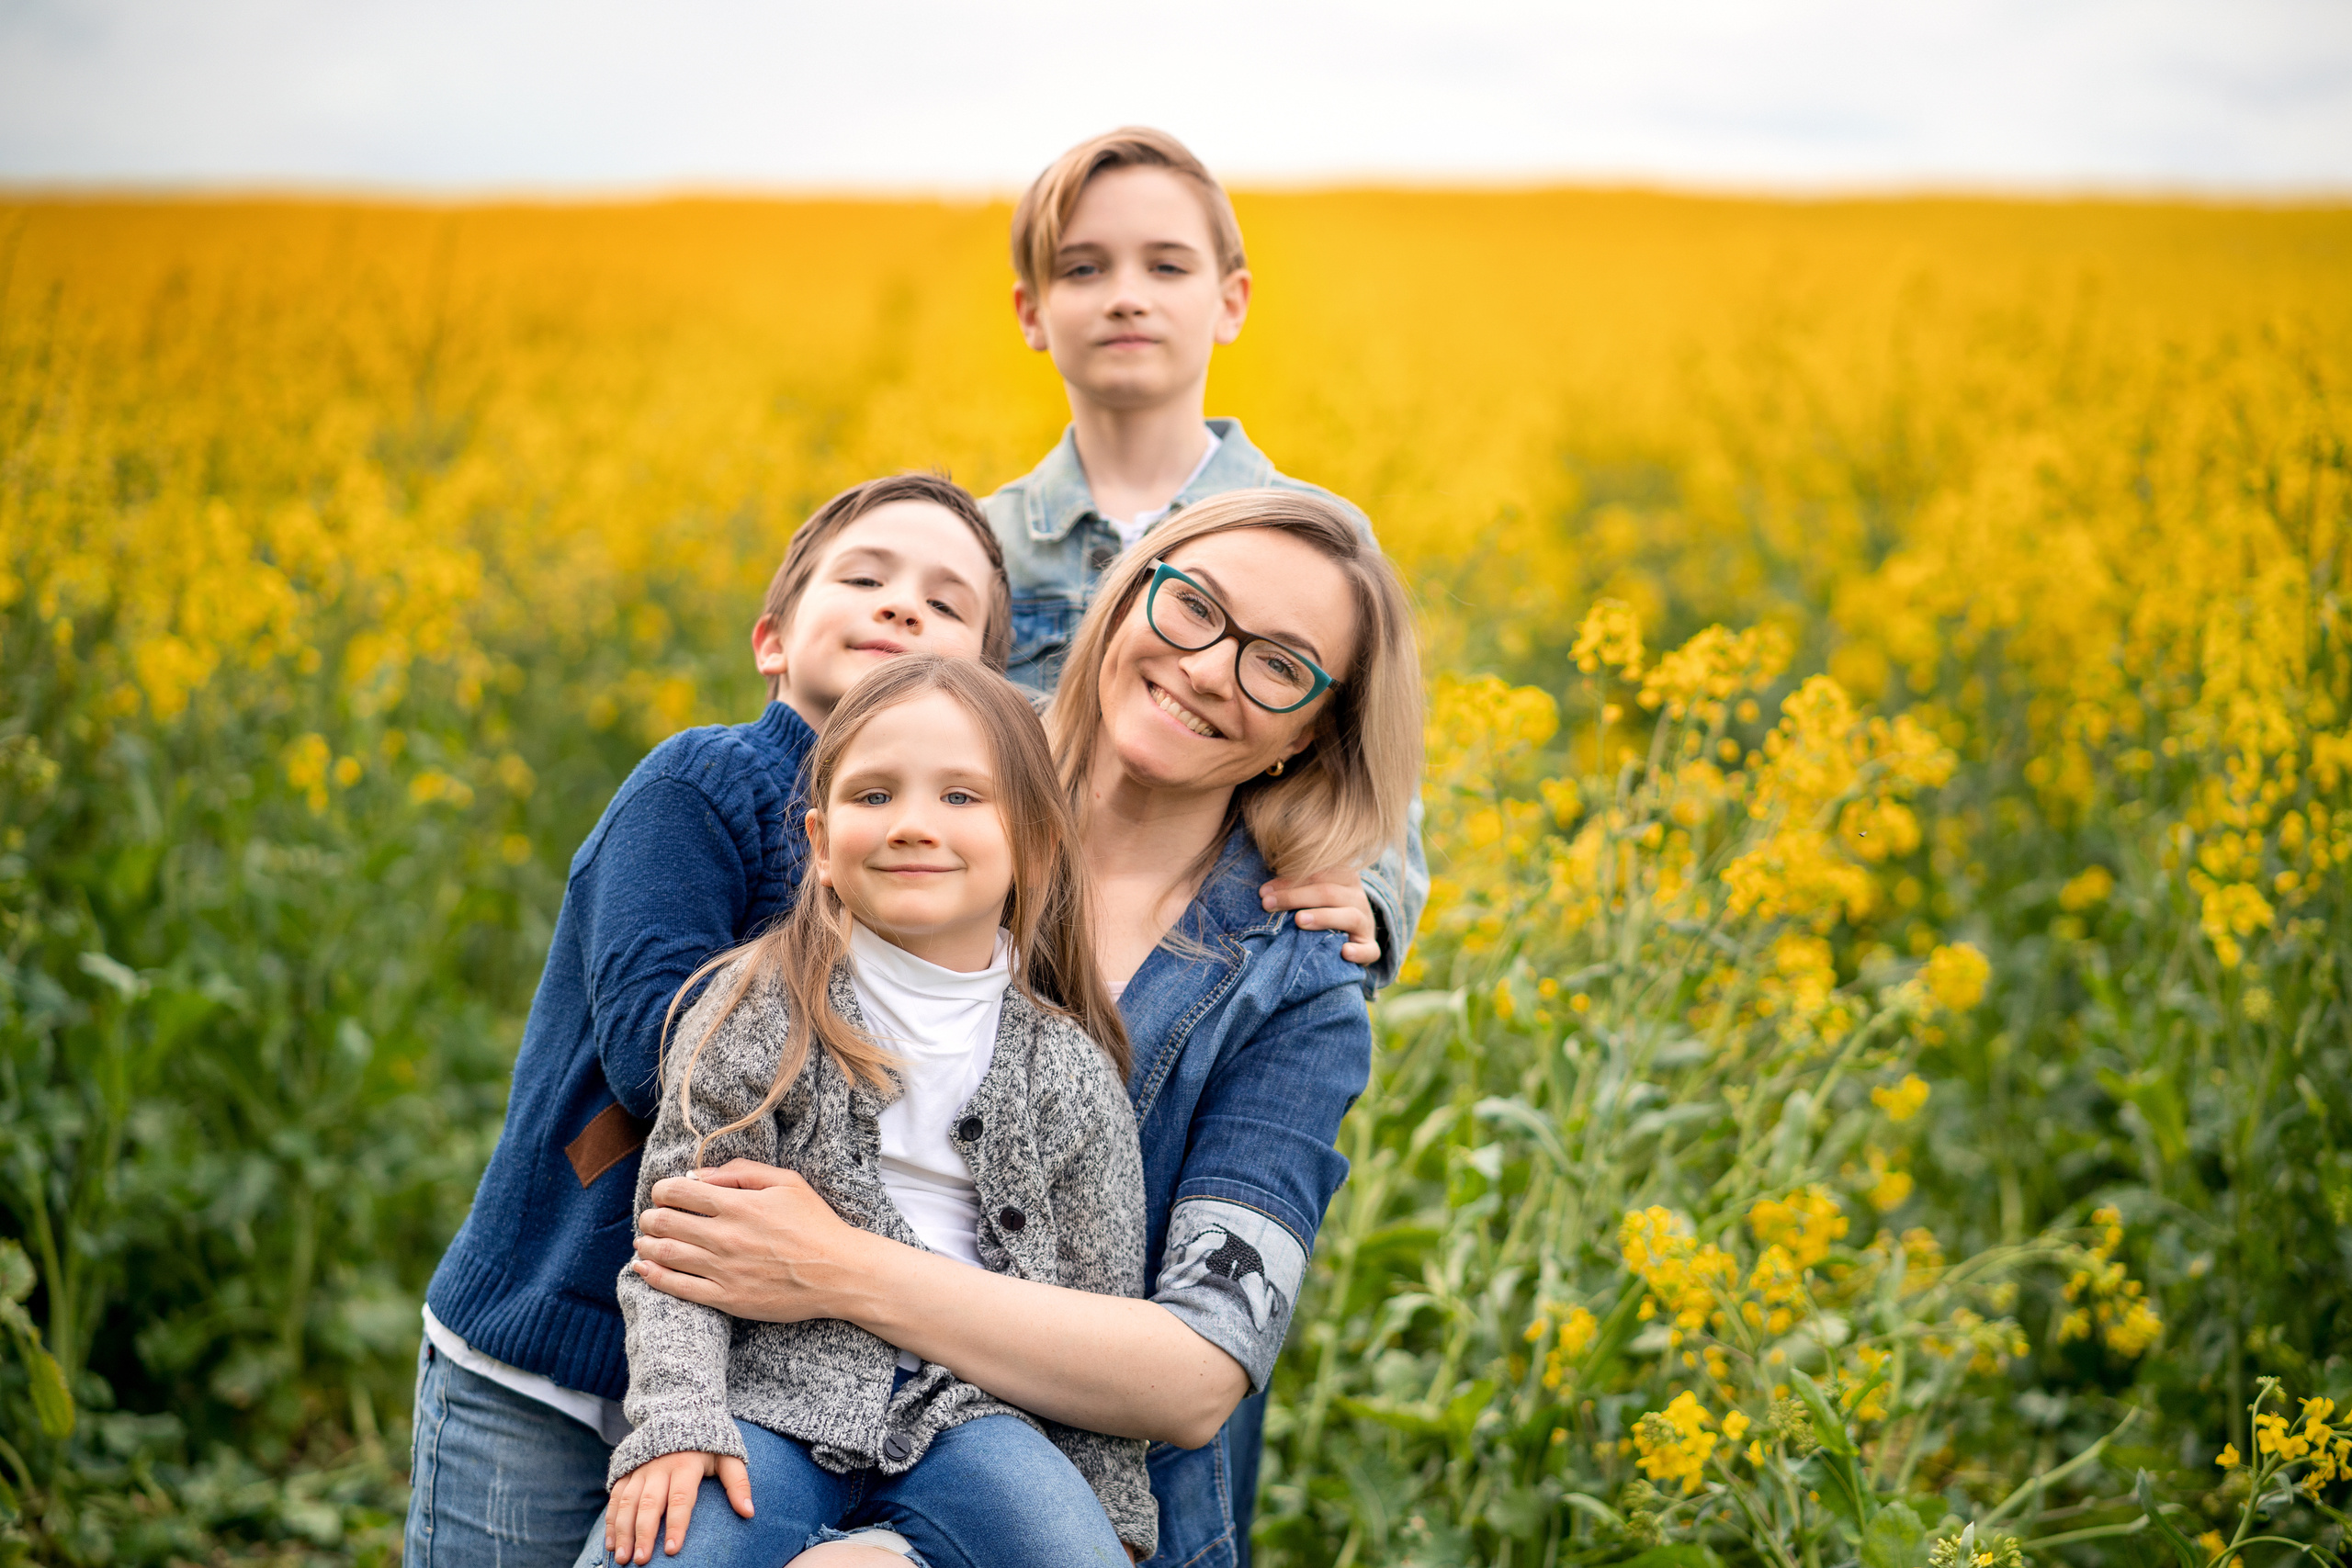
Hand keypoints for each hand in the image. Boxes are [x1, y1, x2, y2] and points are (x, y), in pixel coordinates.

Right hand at [606, 1450, 751, 1563]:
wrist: (680, 1410)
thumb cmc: (708, 1442)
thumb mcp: (728, 1456)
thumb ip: (738, 1483)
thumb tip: (749, 1512)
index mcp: (686, 1463)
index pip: (681, 1498)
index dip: (676, 1524)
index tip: (672, 1550)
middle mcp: (659, 1466)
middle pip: (649, 1504)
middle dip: (644, 1534)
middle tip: (641, 1561)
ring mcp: (640, 1469)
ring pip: (627, 1502)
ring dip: (623, 1531)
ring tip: (622, 1558)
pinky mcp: (626, 1471)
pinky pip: (615, 1498)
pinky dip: (611, 1521)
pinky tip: (610, 1544)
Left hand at [633, 1162, 867, 1322]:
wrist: (839, 1273)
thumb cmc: (816, 1224)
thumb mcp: (787, 1182)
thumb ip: (742, 1173)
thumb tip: (702, 1175)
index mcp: (738, 1205)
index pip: (680, 1192)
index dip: (663, 1190)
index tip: (663, 1193)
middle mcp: (725, 1236)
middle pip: (667, 1222)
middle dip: (650, 1216)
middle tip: (649, 1216)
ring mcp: (723, 1270)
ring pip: (668, 1254)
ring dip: (647, 1244)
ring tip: (642, 1240)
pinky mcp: (727, 1298)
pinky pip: (680, 1288)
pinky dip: (655, 1277)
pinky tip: (643, 1268)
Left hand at [1259, 866, 1379, 966]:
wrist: (1355, 935)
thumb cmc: (1324, 911)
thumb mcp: (1314, 895)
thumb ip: (1295, 889)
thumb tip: (1263, 892)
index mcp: (1344, 878)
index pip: (1316, 874)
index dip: (1289, 881)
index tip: (1263, 892)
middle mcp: (1357, 897)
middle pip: (1328, 892)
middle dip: (1295, 897)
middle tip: (1268, 904)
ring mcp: (1366, 922)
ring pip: (1349, 916)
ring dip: (1323, 917)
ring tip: (1300, 920)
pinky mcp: (1371, 947)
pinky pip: (1369, 949)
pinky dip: (1359, 951)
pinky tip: (1344, 952)